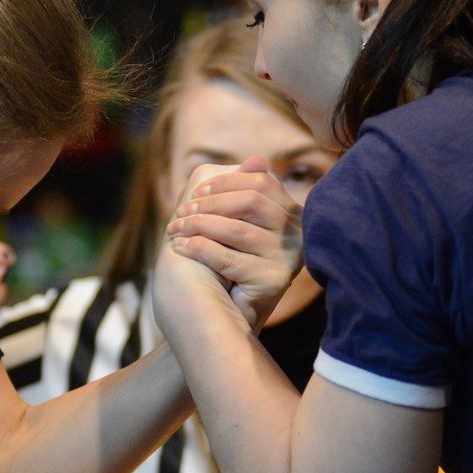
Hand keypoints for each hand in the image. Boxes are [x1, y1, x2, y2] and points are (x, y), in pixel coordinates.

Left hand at [162, 156, 302, 328]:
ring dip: (198, 227)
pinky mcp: (276, 280)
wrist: (223, 312)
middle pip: (252, 202)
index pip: (261, 182)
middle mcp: (297, 233)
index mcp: (291, 212)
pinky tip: (180, 248)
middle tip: (181, 213)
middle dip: (210, 204)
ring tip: (175, 230)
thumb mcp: (231, 219)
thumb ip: (239, 188)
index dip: (226, 183)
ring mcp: (289, 257)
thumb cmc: (224, 259)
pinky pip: (230, 258)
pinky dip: (199, 249)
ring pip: (238, 230)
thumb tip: (256, 160)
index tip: (196, 193)